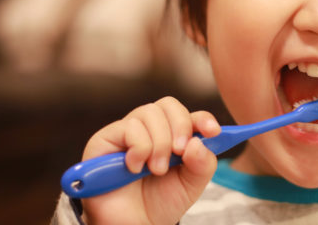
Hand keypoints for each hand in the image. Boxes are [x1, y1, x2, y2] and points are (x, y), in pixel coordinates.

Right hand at [80, 97, 220, 224]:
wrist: (132, 224)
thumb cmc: (160, 202)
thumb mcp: (191, 185)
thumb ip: (203, 163)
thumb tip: (198, 142)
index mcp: (173, 136)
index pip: (189, 115)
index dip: (203, 119)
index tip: (213, 132)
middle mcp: (149, 129)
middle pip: (168, 105)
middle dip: (180, 126)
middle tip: (180, 153)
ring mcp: (127, 132)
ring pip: (149, 113)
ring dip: (159, 143)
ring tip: (156, 170)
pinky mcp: (105, 138)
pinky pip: (129, 127)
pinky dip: (139, 148)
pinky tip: (135, 168)